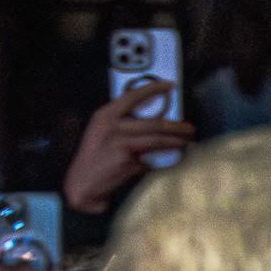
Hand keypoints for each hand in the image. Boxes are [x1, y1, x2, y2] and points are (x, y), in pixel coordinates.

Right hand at [63, 81, 193, 212]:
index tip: (169, 85)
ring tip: (186, 142)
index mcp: (105, 115)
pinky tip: (169, 162)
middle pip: (152, 122)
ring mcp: (120, 142)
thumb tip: (153, 123)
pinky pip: (151, 160)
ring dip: (175, 141)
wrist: (81, 185)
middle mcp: (112, 126)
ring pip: (156, 140)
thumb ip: (122, 124)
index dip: (153, 88)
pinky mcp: (127, 160)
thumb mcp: (101, 134)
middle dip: (175, 126)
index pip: (132, 96)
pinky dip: (160, 162)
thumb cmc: (93, 161)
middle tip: (189, 128)